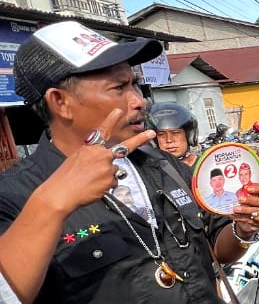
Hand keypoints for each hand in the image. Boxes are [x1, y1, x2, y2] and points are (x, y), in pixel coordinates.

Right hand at [42, 109, 156, 213]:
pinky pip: (113, 182)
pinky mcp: (111, 179)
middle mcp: (101, 155)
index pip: (103, 131)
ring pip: (116, 170)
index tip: (120, 111)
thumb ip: (93, 156)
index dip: (111, 120)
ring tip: (92, 181)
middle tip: (151, 134)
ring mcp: (108, 167)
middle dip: (140, 139)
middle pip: (125, 147)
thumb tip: (106, 160)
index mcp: (90, 148)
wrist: (62, 192)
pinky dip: (106, 185)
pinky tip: (95, 187)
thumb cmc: (67, 177)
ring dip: (107, 176)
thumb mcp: (77, 159)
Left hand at [232, 183, 258, 239]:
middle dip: (250, 200)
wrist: (249, 220)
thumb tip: (237, 186)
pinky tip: (234, 216)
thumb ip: (246, 191)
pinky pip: (250, 220)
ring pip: (257, 212)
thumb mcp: (249, 196)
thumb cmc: (250, 205)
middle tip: (240, 199)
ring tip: (235, 209)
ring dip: (245, 210)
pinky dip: (241, 217)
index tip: (248, 188)